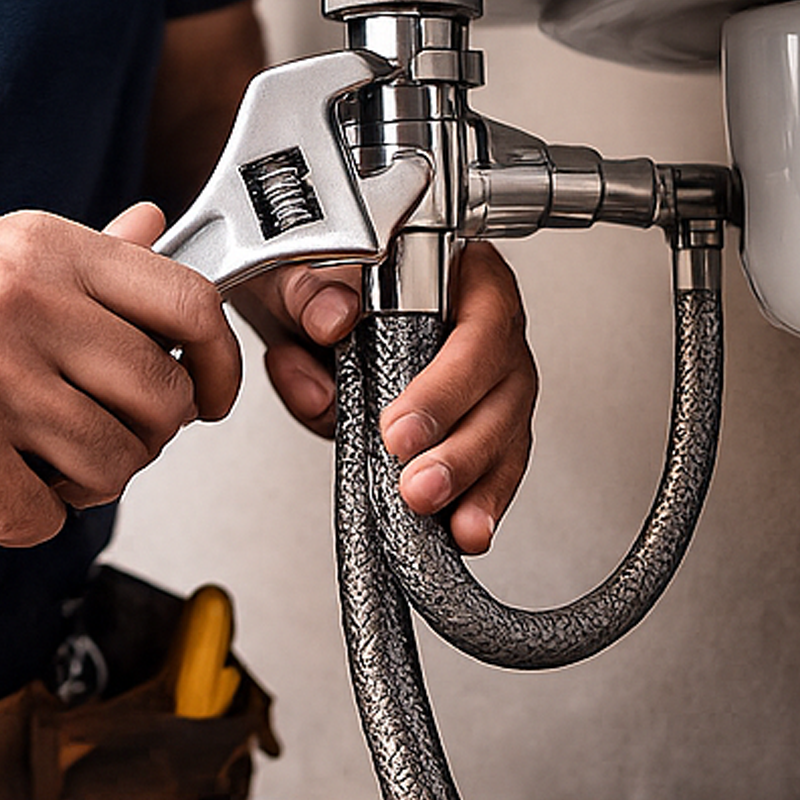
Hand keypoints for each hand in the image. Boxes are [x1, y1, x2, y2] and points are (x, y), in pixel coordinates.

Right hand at [0, 204, 239, 546]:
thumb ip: (73, 259)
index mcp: (35, 249)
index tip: (212, 395)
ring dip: (78, 488)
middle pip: (163, 396)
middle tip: (87, 443)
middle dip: (139, 440)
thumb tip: (152, 226)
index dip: (220, 361)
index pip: (185, 299)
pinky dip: (17, 522)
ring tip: (23, 468)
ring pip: (114, 465)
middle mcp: (19, 301)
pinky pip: (43, 519)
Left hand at [232, 242, 535, 553]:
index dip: (447, 383)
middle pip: (502, 391)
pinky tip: (463, 528)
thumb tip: (332, 317)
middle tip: (417, 483)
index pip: (482, 322)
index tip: (399, 427)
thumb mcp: (297, 270)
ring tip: (438, 514)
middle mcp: (485, 328)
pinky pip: (487, 467)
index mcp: (462, 274)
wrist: (297, 308)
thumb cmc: (317, 282)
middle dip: (461, 448)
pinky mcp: (467, 428)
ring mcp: (486, 383)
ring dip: (470, 482)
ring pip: (502, 435)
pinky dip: (473, 501)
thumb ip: (308, 289)